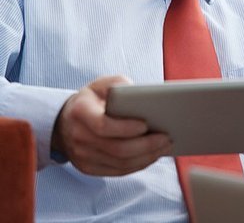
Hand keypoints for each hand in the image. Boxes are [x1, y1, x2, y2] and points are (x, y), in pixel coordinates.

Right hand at [51, 76, 171, 175]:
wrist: (64, 122)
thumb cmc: (90, 99)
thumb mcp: (101, 84)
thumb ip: (119, 85)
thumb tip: (140, 95)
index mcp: (81, 112)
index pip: (104, 126)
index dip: (126, 128)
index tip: (146, 124)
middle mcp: (79, 137)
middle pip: (116, 149)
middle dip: (145, 145)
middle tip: (166, 137)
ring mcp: (82, 157)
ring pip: (120, 163)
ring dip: (146, 157)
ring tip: (165, 146)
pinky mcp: (89, 169)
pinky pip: (118, 171)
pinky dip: (138, 165)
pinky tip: (153, 156)